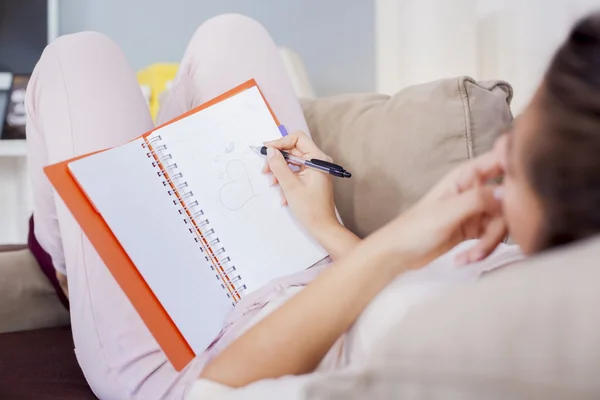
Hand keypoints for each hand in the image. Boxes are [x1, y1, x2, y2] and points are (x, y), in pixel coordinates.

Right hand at [263, 131, 338, 235]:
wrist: (322, 227)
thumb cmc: (310, 208)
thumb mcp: (290, 186)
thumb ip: (279, 166)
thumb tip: (270, 151)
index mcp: (318, 159)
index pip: (298, 138)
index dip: (281, 142)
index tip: (267, 150)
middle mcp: (318, 161)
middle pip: (293, 150)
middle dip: (278, 160)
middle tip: (266, 170)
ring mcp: (315, 170)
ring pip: (292, 162)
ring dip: (280, 171)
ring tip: (274, 184)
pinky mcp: (312, 178)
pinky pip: (295, 172)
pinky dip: (286, 179)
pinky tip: (283, 194)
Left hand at [375, 142, 506, 268]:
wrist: (399, 253)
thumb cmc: (415, 227)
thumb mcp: (447, 212)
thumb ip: (478, 199)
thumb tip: (507, 193)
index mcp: (466, 175)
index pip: (500, 158)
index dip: (517, 166)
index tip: (526, 187)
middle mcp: (474, 189)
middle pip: (508, 199)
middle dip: (501, 224)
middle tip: (486, 242)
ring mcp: (476, 209)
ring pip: (502, 222)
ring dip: (488, 244)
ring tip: (470, 257)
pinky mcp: (475, 228)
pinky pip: (492, 237)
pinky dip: (482, 250)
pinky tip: (465, 259)